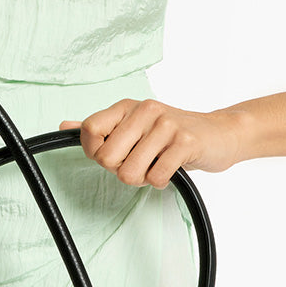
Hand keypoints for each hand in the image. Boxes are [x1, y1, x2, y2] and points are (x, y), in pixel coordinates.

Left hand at [59, 99, 243, 187]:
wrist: (221, 133)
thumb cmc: (173, 133)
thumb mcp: (134, 124)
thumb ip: (101, 127)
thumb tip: (64, 127)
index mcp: (127, 106)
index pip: (90, 131)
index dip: (96, 153)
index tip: (114, 156)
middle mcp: (144, 110)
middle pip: (107, 159)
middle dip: (121, 171)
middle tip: (141, 164)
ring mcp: (166, 125)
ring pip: (130, 172)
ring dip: (143, 179)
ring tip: (157, 166)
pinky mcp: (185, 142)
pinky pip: (157, 176)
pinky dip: (162, 181)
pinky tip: (171, 169)